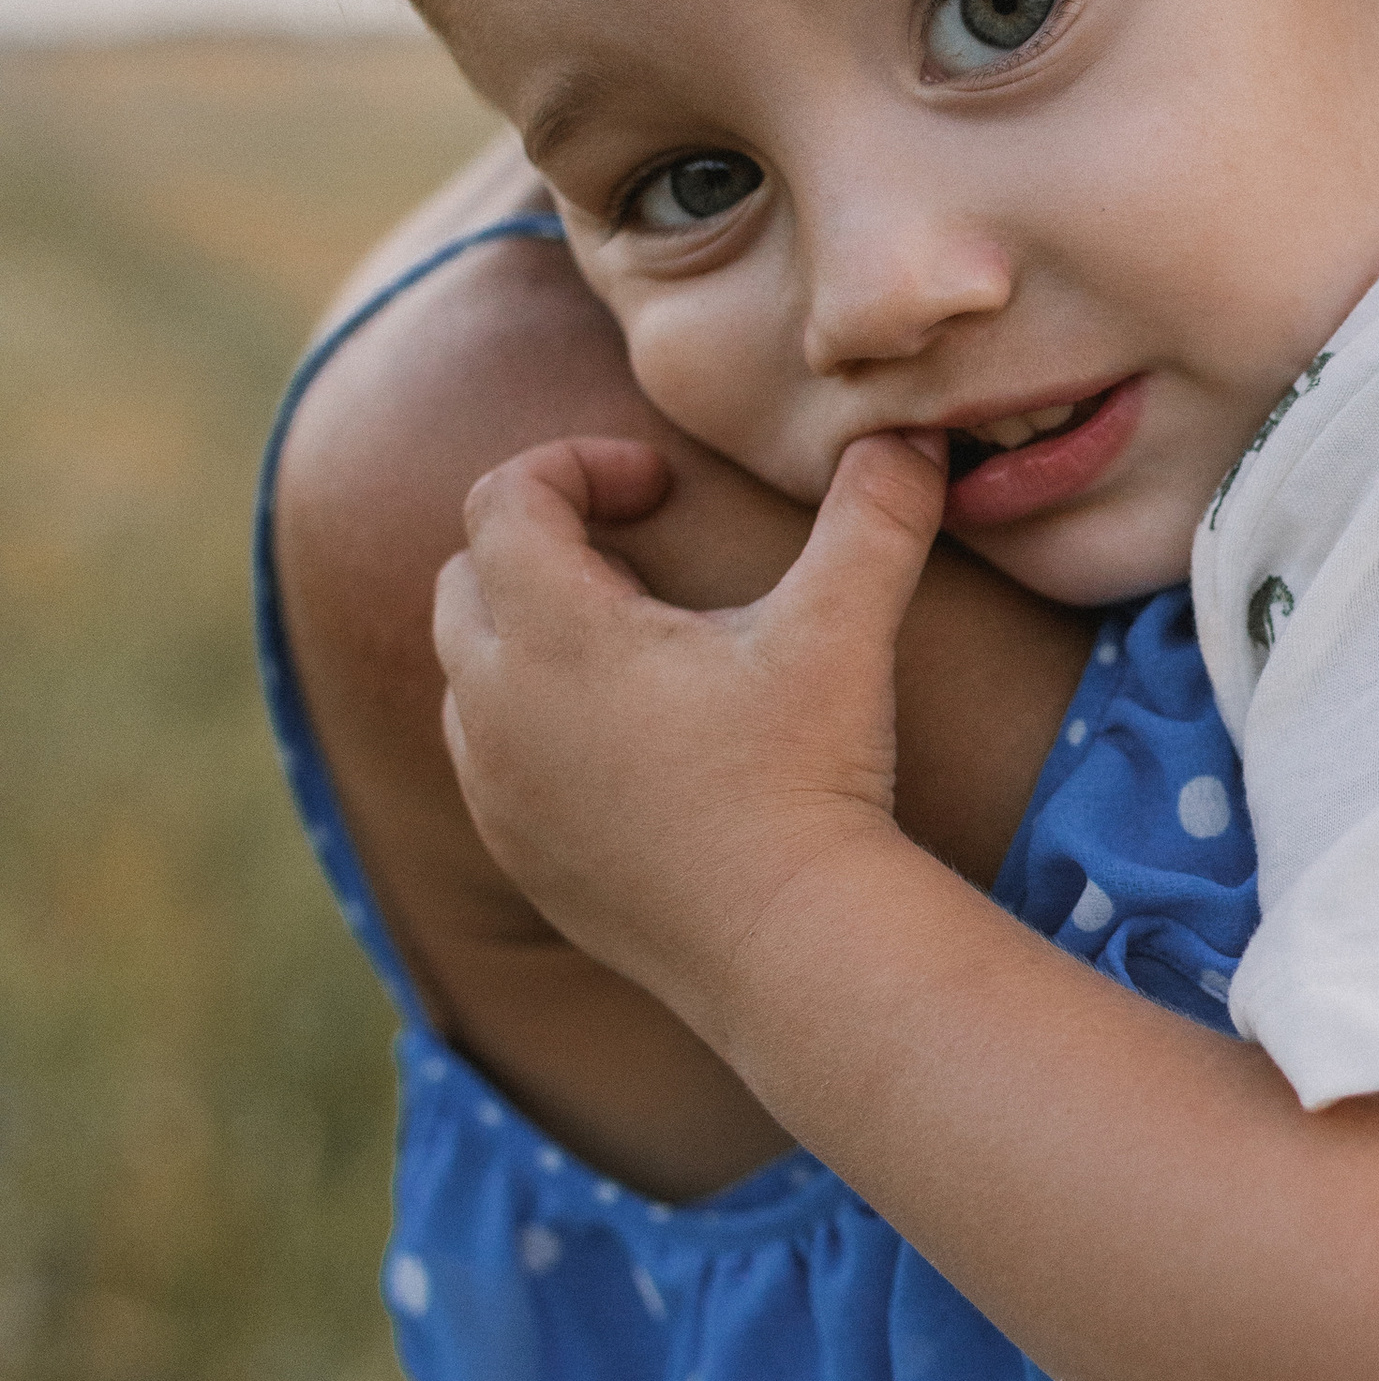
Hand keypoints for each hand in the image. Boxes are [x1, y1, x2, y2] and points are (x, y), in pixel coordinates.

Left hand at [431, 426, 944, 1033]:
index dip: (578, 466)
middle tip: (638, 560)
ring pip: (468, 676)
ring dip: (526, 640)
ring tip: (630, 650)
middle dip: (539, 547)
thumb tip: (911, 435)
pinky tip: (624, 746)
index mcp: (552, 629)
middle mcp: (495, 706)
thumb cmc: (807, 775)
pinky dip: (533, 729)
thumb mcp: (842, 627)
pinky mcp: (518, 857)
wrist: (788, 944)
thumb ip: (873, 513)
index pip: (504, 497)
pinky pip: (490, 764)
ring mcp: (496, 789)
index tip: (658, 486)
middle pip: (466, 579)